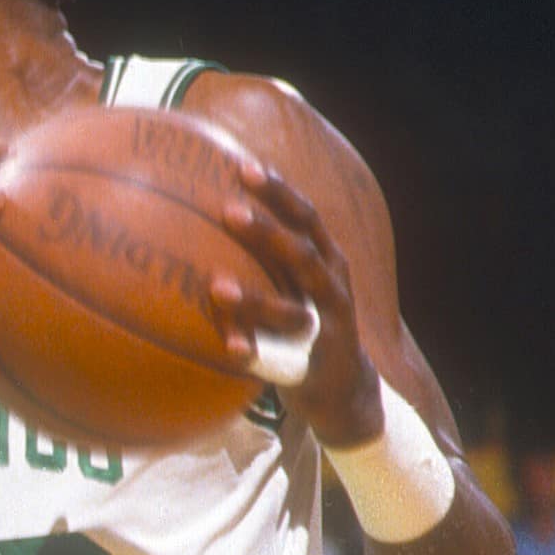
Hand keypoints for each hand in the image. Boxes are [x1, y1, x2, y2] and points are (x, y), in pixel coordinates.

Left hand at [210, 160, 381, 448]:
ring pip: (292, 311)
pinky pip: (280, 362)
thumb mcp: (296, 281)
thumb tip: (206, 209)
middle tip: (227, 211)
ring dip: (255, 298)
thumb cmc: (305, 319)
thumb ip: (266, 252)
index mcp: (326, 262)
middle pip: (303, 254)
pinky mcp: (315, 367)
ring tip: (216, 286)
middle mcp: (332, 291)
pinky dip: (253, 354)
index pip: (305, 217)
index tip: (243, 166)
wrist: (348, 388)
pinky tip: (226, 348)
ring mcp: (327, 330)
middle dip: (267, 232)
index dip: (278, 191)